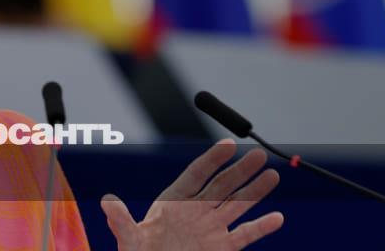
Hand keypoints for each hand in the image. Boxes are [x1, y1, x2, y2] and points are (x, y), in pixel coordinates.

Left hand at [101, 139, 282, 249]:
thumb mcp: (129, 239)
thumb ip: (121, 221)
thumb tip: (107, 202)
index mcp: (174, 201)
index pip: (197, 174)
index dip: (213, 159)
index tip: (229, 144)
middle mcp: (196, 210)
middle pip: (222, 185)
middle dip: (241, 170)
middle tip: (260, 154)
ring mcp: (210, 228)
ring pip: (237, 205)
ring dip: (255, 191)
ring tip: (273, 175)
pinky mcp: (221, 248)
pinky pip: (244, 235)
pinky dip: (260, 227)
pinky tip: (277, 218)